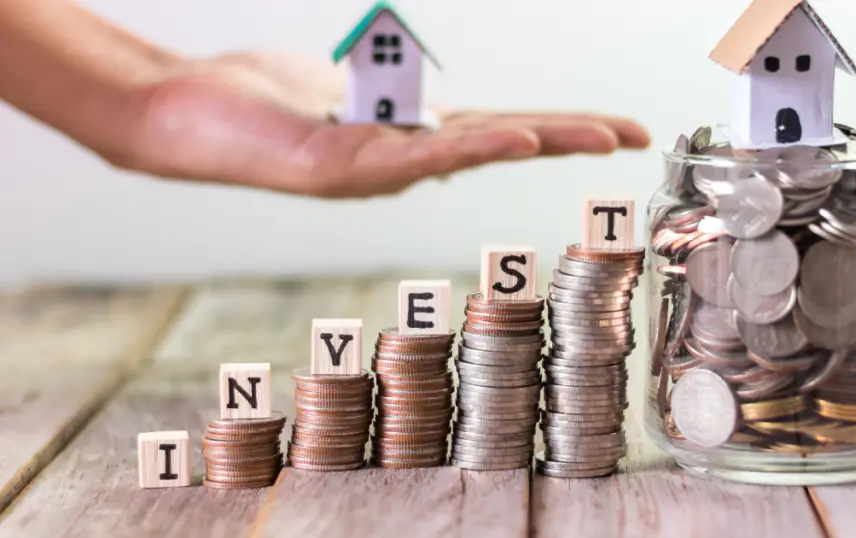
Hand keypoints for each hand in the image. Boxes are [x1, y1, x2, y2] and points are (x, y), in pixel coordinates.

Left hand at [118, 52, 650, 197]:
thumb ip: (394, 98)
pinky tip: (517, 140)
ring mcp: (377, 169)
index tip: (615, 126)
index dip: (562, 126)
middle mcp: (404, 160)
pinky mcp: (343, 168)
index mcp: (411, 138)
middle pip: (505, 140)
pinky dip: (473, 148)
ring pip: (473, 152)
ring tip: (598, 135)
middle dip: (574, 138)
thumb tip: (436, 110)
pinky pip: (418, 155)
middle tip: (637, 134)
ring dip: (540, 140)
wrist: (185, 116)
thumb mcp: (344, 92)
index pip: (504, 128)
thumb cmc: (259, 101)